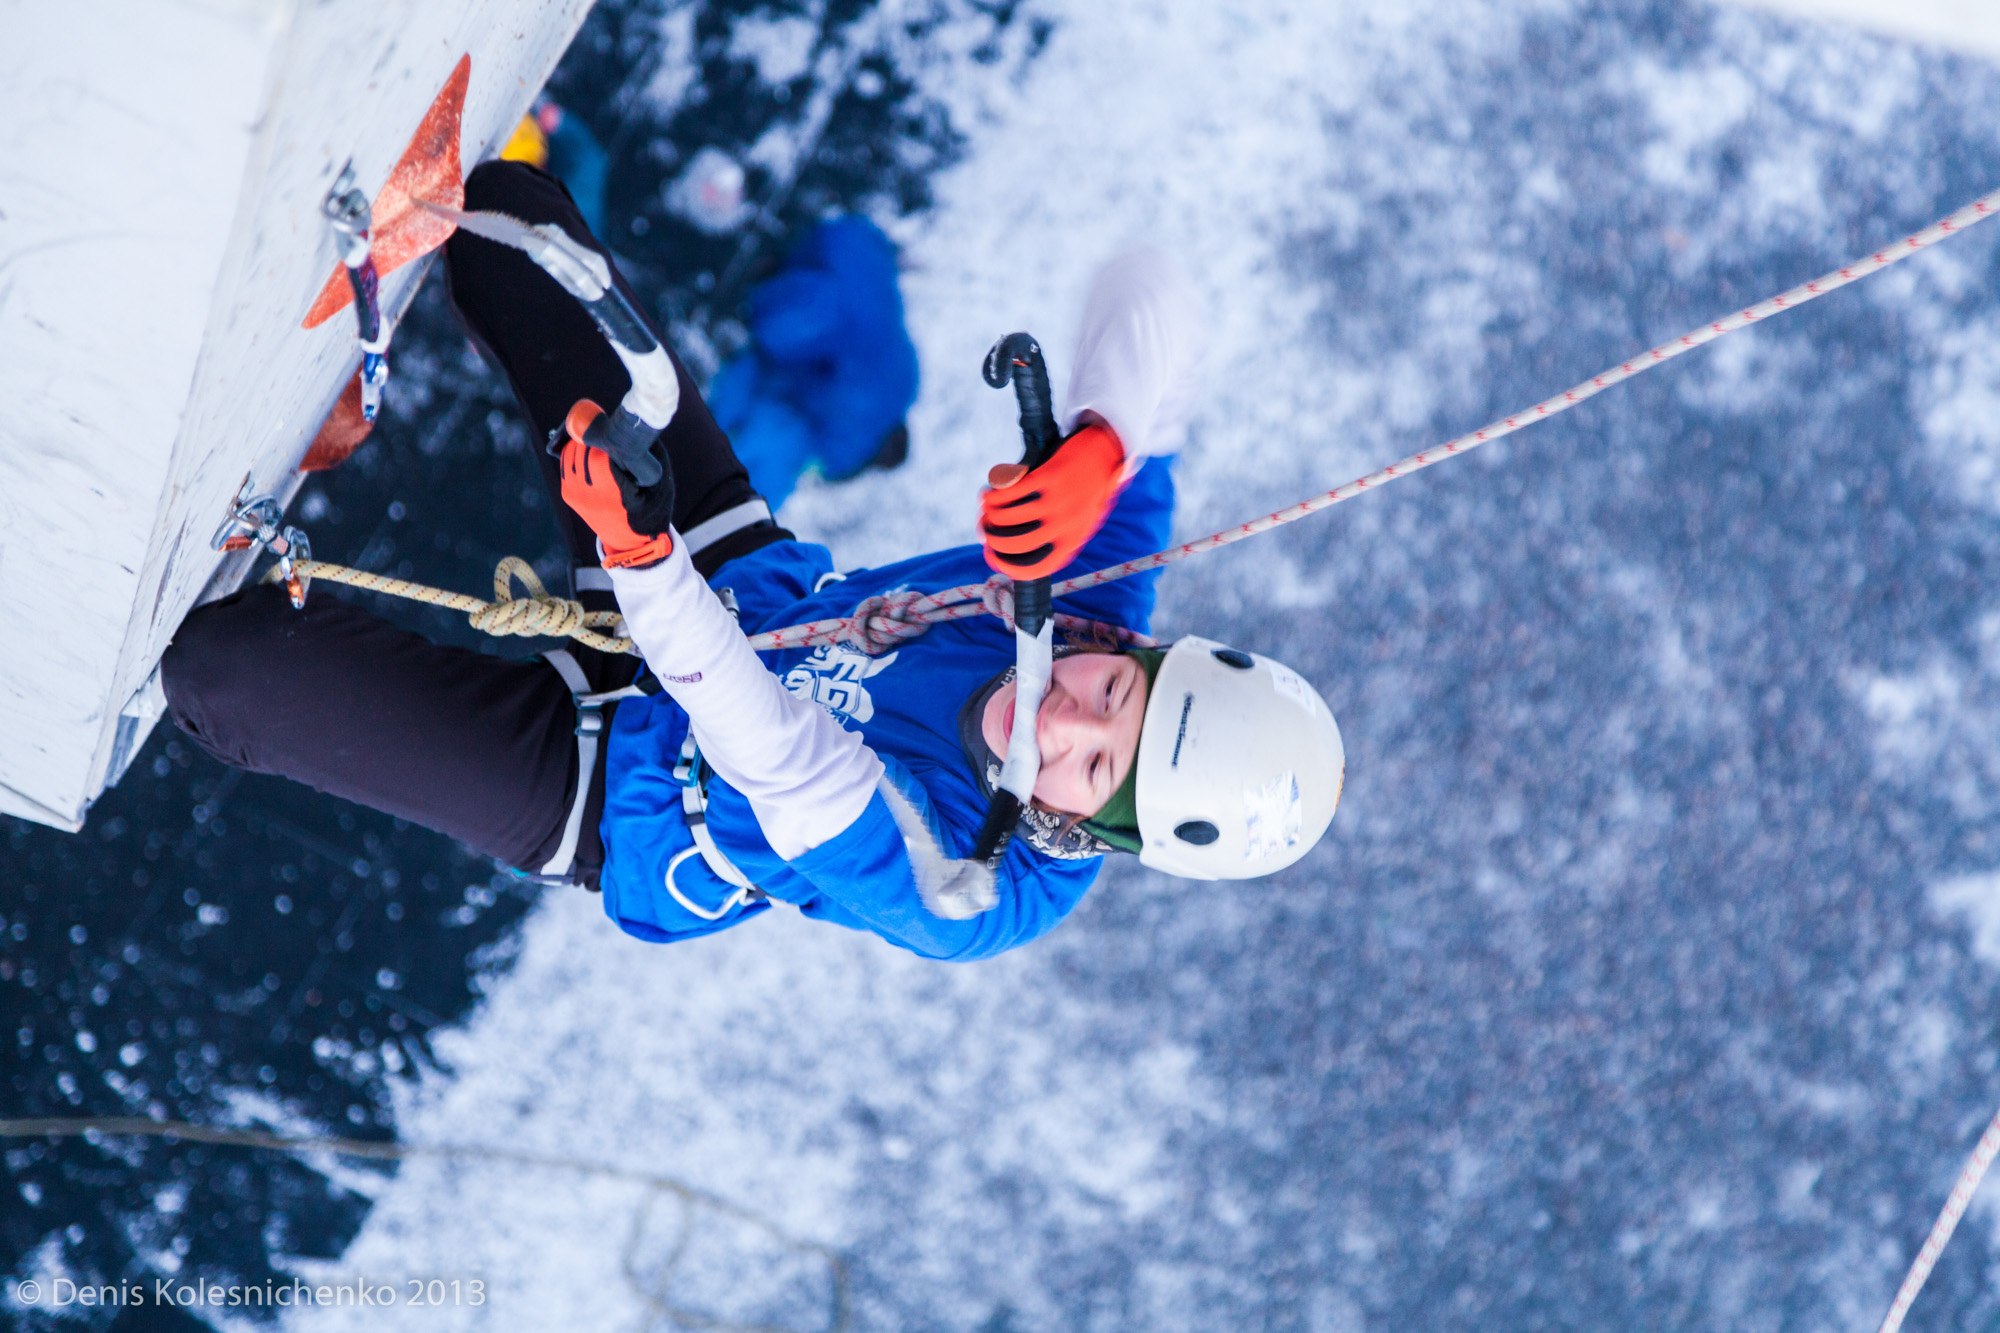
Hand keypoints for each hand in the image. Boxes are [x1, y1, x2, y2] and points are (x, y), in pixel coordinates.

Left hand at [559, 403, 676, 567]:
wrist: (634, 541)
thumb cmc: (652, 507)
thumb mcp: (660, 480)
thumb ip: (648, 451)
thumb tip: (632, 423)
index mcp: (615, 494)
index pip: (598, 456)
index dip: (603, 435)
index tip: (612, 426)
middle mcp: (590, 496)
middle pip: (581, 451)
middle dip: (592, 434)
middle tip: (605, 425)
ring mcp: (575, 496)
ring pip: (569, 454)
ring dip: (581, 441)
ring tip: (596, 434)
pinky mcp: (567, 495)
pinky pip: (565, 463)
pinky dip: (574, 451)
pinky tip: (587, 447)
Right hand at [980, 423, 1125, 580]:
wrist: (1107, 451)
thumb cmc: (1088, 487)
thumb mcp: (1080, 519)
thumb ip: (1055, 534)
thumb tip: (1015, 546)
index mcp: (1073, 539)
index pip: (1038, 567)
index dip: (1008, 567)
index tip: (991, 557)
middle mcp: (1067, 523)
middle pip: (1017, 544)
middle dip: (993, 540)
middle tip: (985, 531)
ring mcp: (1060, 499)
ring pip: (1010, 517)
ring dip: (990, 514)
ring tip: (986, 508)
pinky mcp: (1051, 475)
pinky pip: (1013, 491)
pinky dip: (995, 494)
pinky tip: (989, 493)